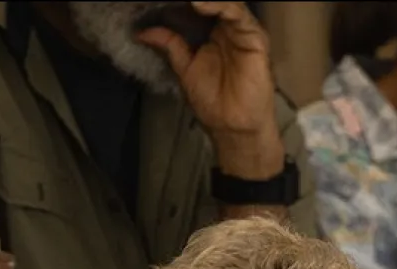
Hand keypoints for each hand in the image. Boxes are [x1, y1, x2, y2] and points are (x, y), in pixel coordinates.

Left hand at [134, 2, 282, 176]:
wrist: (233, 127)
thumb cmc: (213, 103)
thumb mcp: (184, 69)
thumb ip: (169, 46)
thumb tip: (141, 33)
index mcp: (211, 33)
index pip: (198, 7)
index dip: (180, 3)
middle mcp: (227, 29)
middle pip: (212, 2)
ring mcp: (242, 33)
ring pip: (226, 4)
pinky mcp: (255, 39)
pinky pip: (239, 16)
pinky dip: (221, 5)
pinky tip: (200, 3)